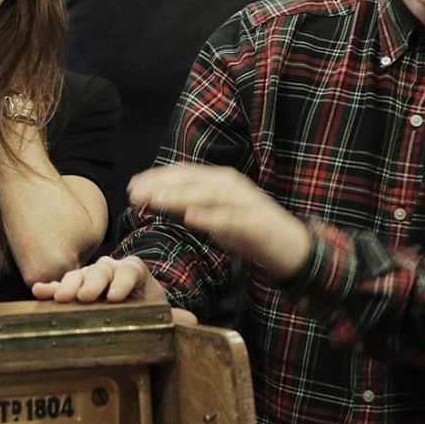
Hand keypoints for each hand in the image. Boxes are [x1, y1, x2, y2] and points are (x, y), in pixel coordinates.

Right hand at [32, 254, 193, 322]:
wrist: (129, 307)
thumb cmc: (144, 309)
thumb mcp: (159, 312)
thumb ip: (173, 317)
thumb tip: (192, 320)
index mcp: (134, 272)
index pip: (129, 270)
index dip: (123, 281)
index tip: (117, 296)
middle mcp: (111, 269)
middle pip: (101, 270)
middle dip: (93, 283)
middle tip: (87, 297)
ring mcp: (89, 277)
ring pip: (79, 275)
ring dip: (69, 285)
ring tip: (62, 298)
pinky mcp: (73, 289)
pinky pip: (60, 285)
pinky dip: (49, 288)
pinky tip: (39, 291)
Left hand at [127, 165, 310, 278]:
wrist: (292, 248)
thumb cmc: (249, 232)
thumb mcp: (214, 216)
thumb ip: (189, 206)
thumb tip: (155, 199)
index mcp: (221, 181)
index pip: (184, 174)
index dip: (157, 178)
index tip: (132, 185)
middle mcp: (233, 186)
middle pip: (192, 181)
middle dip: (162, 185)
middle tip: (135, 192)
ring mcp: (245, 203)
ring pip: (209, 195)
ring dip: (181, 196)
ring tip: (156, 200)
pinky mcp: (256, 223)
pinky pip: (231, 218)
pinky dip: (211, 217)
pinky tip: (191, 218)